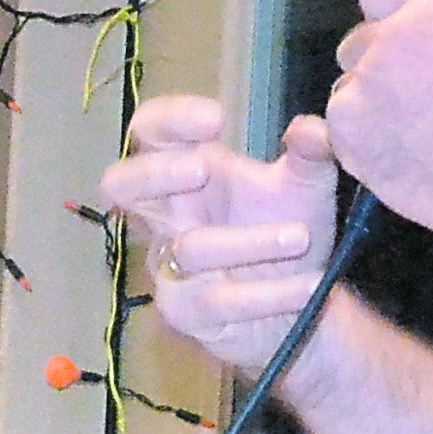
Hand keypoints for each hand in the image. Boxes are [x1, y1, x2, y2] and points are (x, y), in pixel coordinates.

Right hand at [98, 97, 333, 372]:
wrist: (301, 309)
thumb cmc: (286, 235)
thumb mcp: (306, 187)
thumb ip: (310, 154)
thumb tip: (312, 129)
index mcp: (187, 173)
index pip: (150, 132)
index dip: (169, 120)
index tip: (216, 119)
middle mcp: (168, 217)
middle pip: (120, 185)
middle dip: (155, 173)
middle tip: (203, 169)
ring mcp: (171, 267)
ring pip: (190, 248)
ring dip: (250, 242)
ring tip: (300, 237)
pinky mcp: (188, 314)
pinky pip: (220, 302)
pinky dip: (269, 293)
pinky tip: (309, 286)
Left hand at [325, 0, 432, 242]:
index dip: (387, 11)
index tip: (402, 33)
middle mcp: (390, 36)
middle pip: (359, 40)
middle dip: (378, 61)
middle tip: (417, 94)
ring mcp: (363, 82)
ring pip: (348, 85)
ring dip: (368, 101)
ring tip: (413, 130)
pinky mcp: (345, 127)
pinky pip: (339, 126)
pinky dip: (360, 139)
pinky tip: (398, 151)